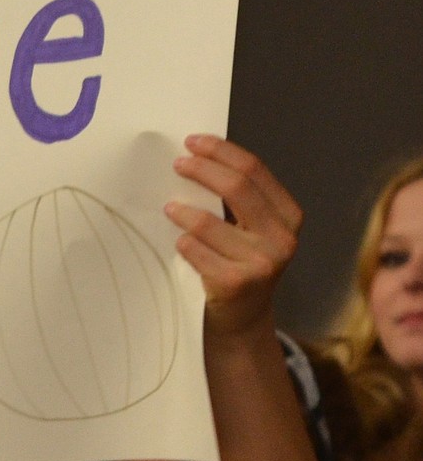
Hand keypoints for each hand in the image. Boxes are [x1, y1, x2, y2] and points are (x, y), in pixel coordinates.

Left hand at [167, 134, 301, 336]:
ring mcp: (262, 262)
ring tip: (170, 207)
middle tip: (178, 164)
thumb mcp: (252, 229)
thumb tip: (197, 157)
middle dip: (201, 170)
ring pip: (209, 221)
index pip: (253, 170)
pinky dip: (183, 242)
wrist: (242, 318)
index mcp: (289, 215)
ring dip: (183, 211)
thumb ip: (238, 199)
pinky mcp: (237, 283)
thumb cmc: (240, 263)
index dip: (221, 151)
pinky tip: (180, 242)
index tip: (193, 142)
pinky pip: (196, 250)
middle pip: (236, 187)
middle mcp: (282, 238)